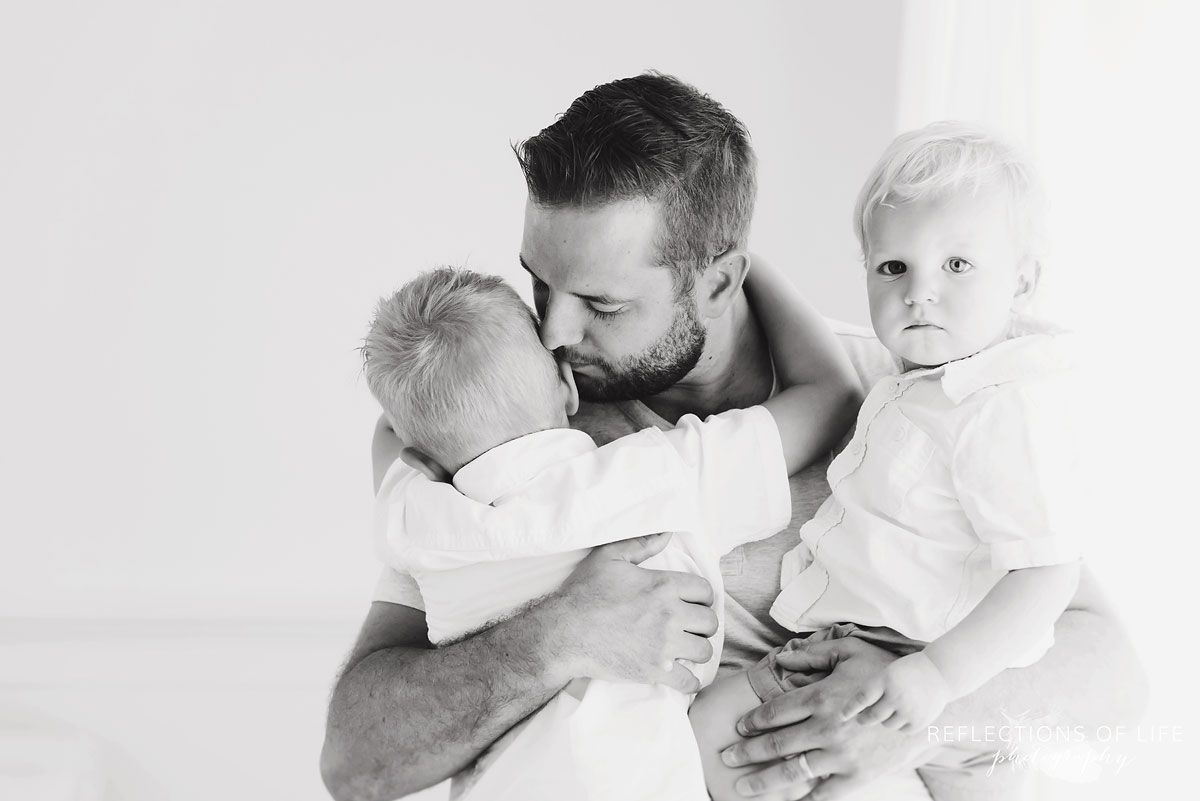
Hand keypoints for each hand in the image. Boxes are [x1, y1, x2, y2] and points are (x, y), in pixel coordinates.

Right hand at [548, 532, 717, 693]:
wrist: (565, 632)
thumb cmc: (585, 593)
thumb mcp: (610, 557)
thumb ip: (641, 544)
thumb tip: (667, 533)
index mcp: (664, 586)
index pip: (705, 591)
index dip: (701, 597)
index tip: (692, 603)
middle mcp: (670, 615)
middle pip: (710, 622)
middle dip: (702, 624)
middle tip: (689, 627)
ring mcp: (664, 645)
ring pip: (704, 651)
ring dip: (697, 650)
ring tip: (685, 649)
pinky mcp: (655, 671)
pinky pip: (689, 682)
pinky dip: (690, 681)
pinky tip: (682, 675)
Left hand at [720, 637, 935, 798]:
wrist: (926, 706)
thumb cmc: (885, 674)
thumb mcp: (849, 652)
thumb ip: (812, 655)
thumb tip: (780, 657)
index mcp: (820, 698)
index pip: (774, 712)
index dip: (752, 721)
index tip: (738, 728)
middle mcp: (826, 729)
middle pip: (776, 744)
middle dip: (746, 752)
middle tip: (725, 756)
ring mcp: (841, 756)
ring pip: (792, 771)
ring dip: (763, 780)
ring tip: (742, 786)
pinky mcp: (857, 775)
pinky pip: (825, 794)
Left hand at [840, 652, 950, 732]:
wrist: (939, 673)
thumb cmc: (907, 671)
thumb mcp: (888, 672)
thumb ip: (874, 689)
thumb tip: (858, 712)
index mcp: (886, 679)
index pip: (862, 698)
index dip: (850, 709)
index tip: (841, 716)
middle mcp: (896, 695)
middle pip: (872, 716)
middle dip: (864, 719)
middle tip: (861, 719)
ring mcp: (909, 710)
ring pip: (886, 724)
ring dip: (884, 719)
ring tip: (891, 708)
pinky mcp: (919, 721)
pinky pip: (901, 729)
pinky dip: (899, 724)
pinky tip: (904, 713)